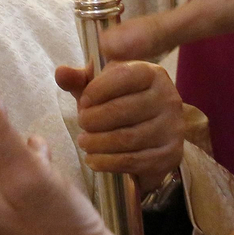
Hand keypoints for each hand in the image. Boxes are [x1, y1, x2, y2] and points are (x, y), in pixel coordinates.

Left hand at [55, 61, 184, 191]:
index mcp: (152, 74)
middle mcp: (168, 98)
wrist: (150, 135)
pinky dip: (107, 162)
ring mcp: (172, 128)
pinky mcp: (169, 155)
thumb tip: (61, 73)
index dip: (97, 90)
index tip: (83, 102)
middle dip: (94, 119)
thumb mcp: (101, 88)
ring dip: (98, 142)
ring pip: (126, 138)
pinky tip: (93, 160)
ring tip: (84, 142)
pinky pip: (132, 160)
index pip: (123, 76)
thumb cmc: (121, 104)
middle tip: (82, 124)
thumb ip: (80, 79)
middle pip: (123, 110)